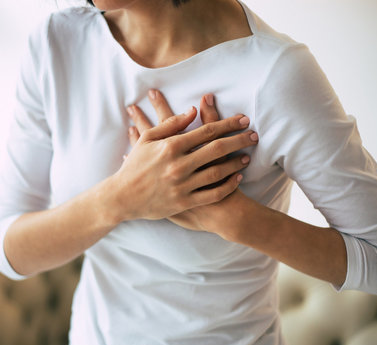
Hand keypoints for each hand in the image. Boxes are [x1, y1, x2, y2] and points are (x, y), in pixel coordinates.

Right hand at [125, 89, 257, 232]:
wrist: (122, 198)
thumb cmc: (134, 166)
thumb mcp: (147, 140)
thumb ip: (170, 125)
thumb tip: (192, 111)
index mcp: (170, 146)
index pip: (206, 131)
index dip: (227, 124)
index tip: (243, 120)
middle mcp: (178, 165)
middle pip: (217, 149)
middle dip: (239, 140)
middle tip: (254, 135)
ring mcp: (182, 185)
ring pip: (218, 172)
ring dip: (236, 163)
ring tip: (247, 155)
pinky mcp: (184, 202)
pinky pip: (212, 194)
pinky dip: (227, 186)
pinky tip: (237, 178)